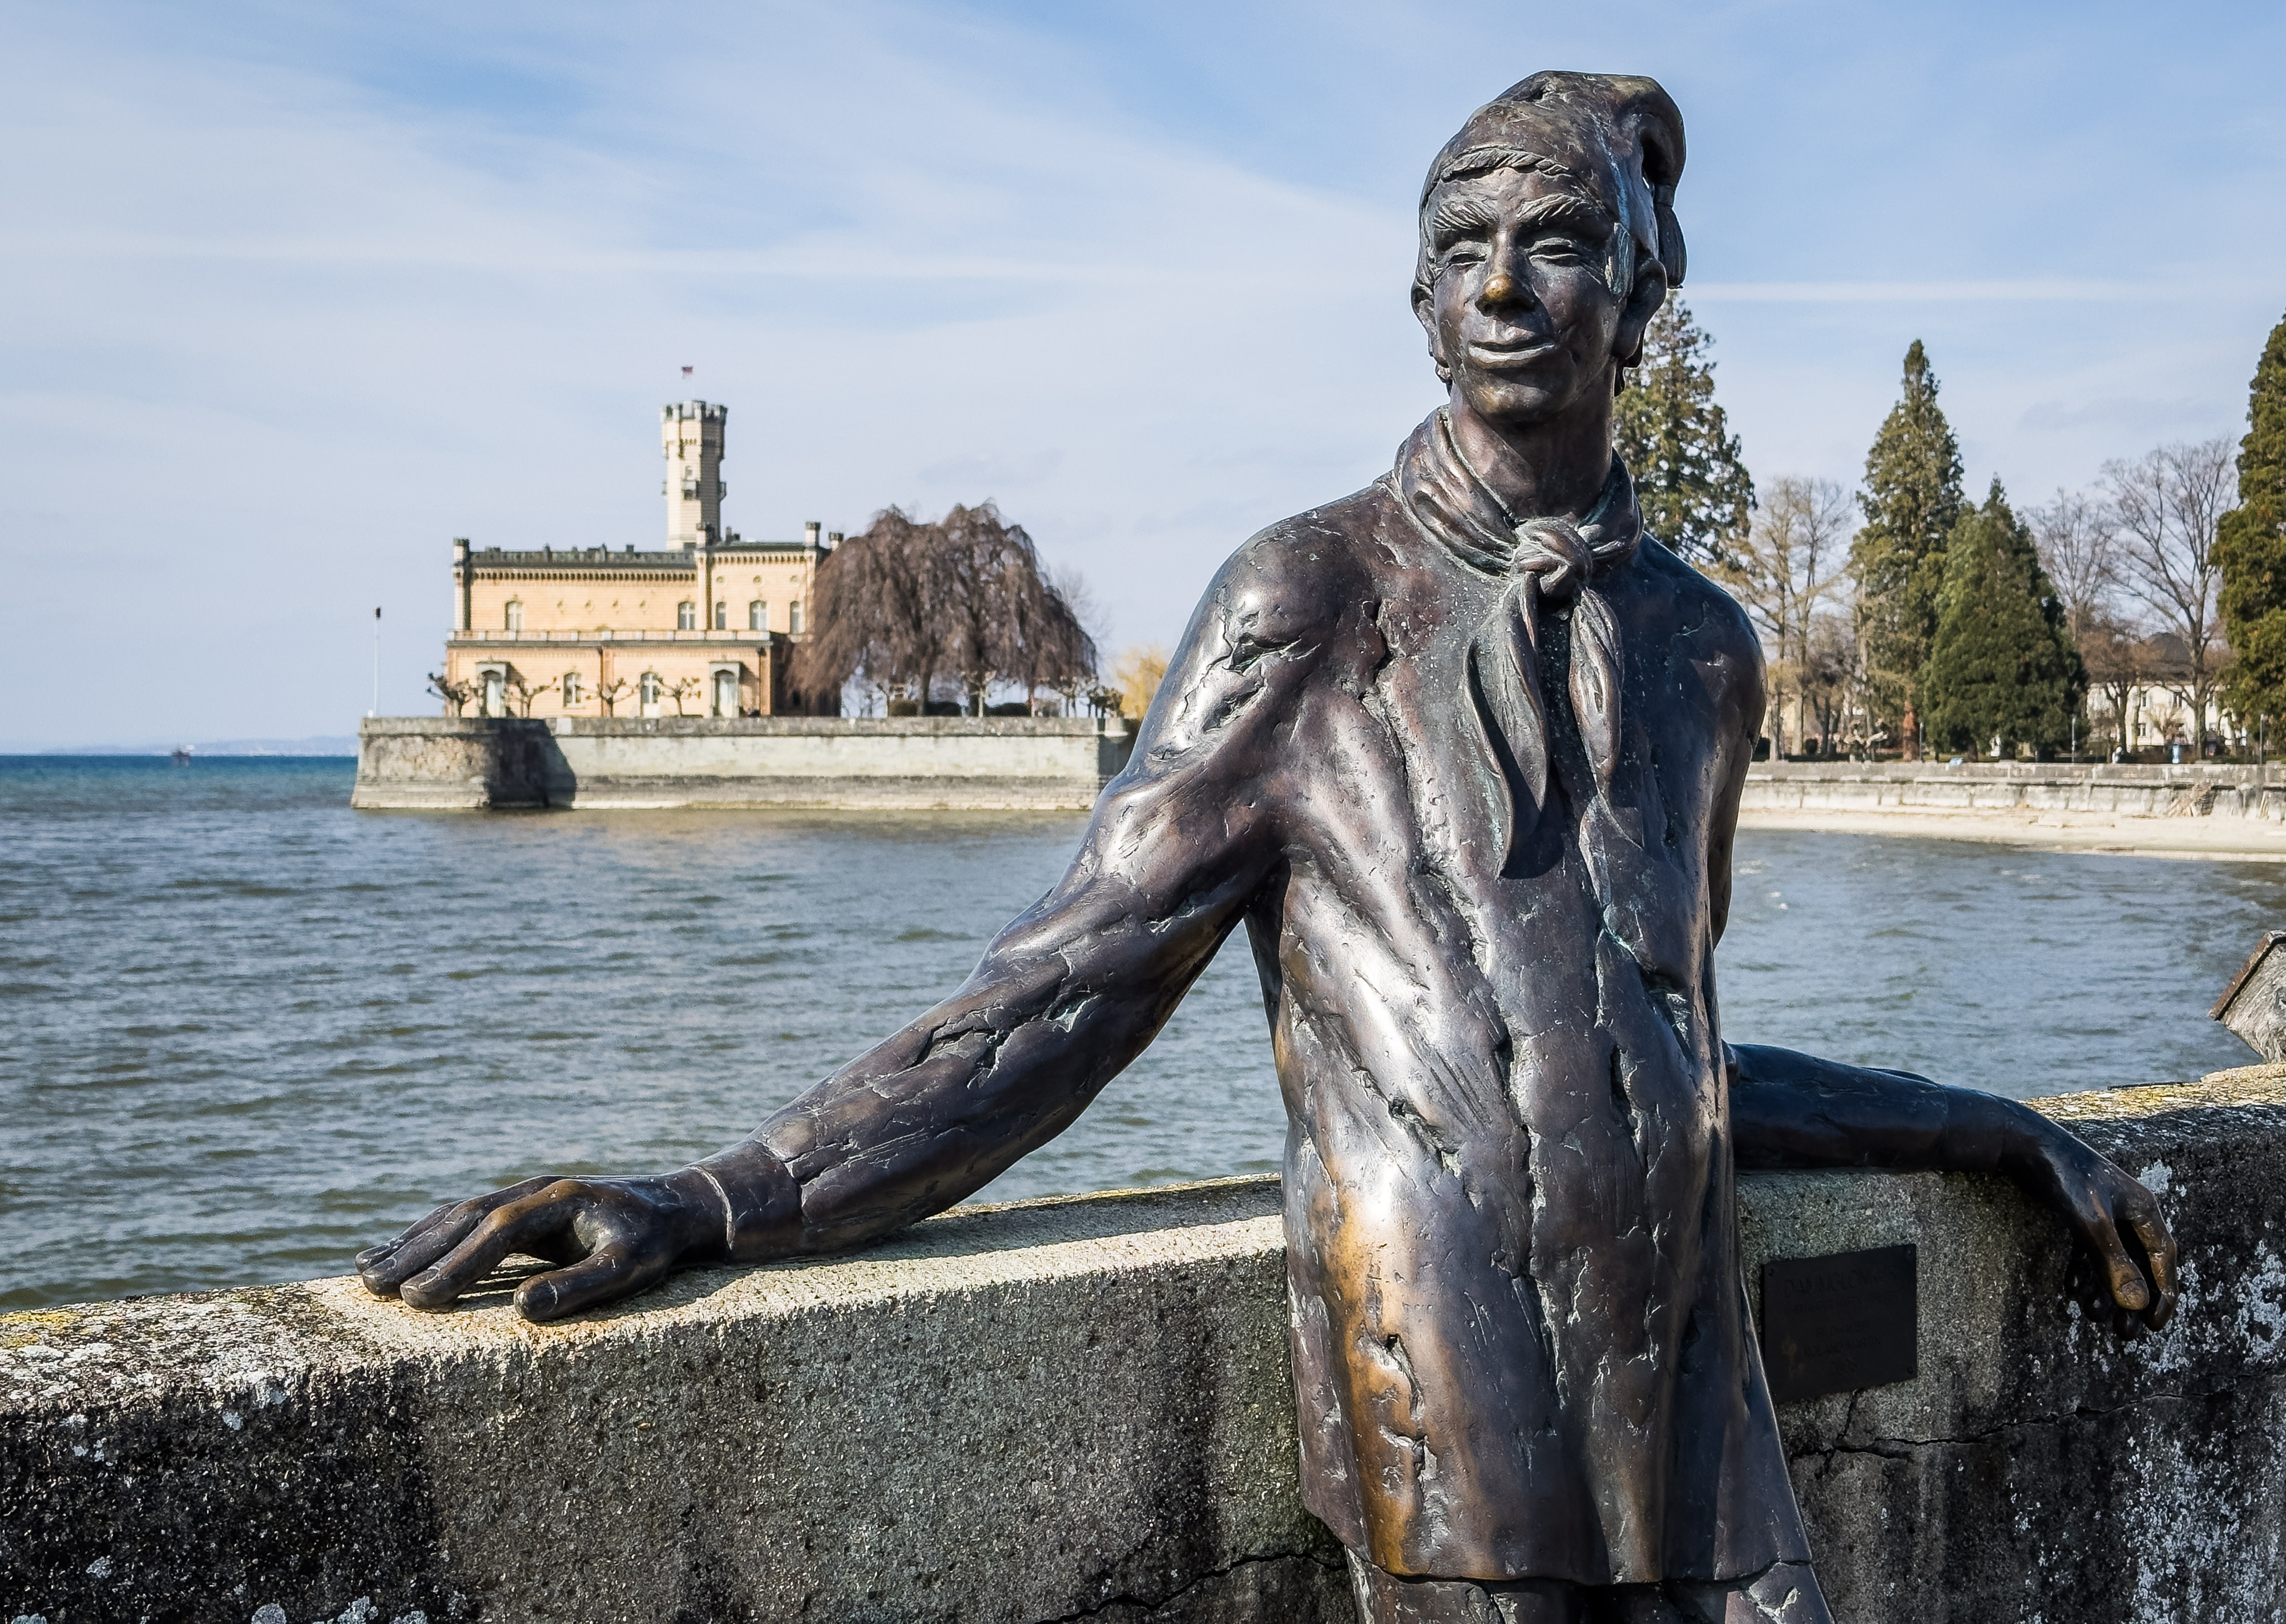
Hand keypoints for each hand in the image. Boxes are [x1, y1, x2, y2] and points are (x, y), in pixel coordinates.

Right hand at [356, 1170, 727, 1321]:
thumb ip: (580, 1286)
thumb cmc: (655, 1242)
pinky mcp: (521, 1206)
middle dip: (417, 1250)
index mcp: (560, 1201)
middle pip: (465, 1216)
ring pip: (458, 1213)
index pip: (498, 1232)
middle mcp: (536, 1191)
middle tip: (371, 1286)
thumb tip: (521, 1307)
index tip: (419, 1297)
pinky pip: (466, 1217)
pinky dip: (429, 1233)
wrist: (676, 1206)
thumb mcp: (632, 1268)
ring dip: (412, 1240)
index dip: (457, 1263)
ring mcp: (525, 1194)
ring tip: (365, 1271)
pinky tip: (398, 1252)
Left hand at [2018, 1129, 2178, 1331]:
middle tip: (2123, 1334)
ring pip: (2112, 1258)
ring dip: (2104, 1289)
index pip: (2164, 1259)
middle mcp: (2128, 1208)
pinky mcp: (2077, 1209)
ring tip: (2092, 1315)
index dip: (2163, 1294)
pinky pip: (2089, 1248)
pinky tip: (2072, 1290)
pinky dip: (2083, 1270)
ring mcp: (2103, 1208)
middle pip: (2139, 1263)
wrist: (2022, 1142)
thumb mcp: (2091, 1222)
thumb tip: (2136, 1305)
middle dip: (2132, 1300)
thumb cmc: (2062, 1177)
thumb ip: (2114, 1262)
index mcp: (2143, 1208)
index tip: (2153, 1325)